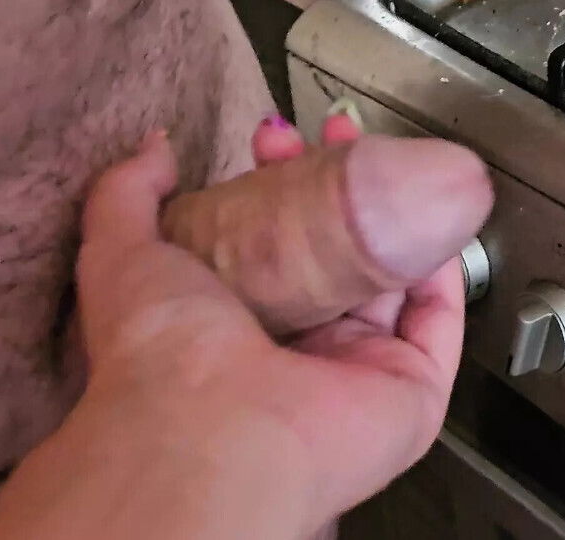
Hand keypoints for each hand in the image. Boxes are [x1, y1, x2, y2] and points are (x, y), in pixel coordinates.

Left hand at [0, 118, 491, 539]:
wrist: (209, 426)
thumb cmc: (159, 354)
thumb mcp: (121, 253)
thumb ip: (126, 196)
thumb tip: (152, 150)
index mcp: (234, 329)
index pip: (272, 246)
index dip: (282, 186)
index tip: (283, 141)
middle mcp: (298, 354)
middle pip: (339, 257)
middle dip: (343, 191)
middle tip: (337, 137)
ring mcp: (358, 371)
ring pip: (394, 282)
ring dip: (397, 218)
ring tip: (390, 160)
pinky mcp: (411, 388)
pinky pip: (439, 320)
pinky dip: (444, 269)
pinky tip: (433, 216)